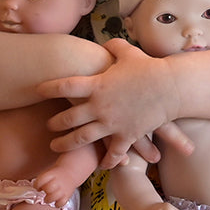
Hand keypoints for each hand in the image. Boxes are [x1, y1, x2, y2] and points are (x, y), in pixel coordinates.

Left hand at [34, 167, 77, 205]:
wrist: (71, 172)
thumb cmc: (56, 174)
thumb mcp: (48, 172)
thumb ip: (42, 180)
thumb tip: (35, 189)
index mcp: (52, 174)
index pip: (42, 179)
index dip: (37, 185)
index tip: (37, 187)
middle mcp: (58, 181)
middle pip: (48, 188)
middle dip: (44, 191)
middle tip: (44, 192)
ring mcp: (63, 189)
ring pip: (54, 197)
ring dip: (48, 199)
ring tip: (47, 199)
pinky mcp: (68, 195)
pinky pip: (62, 203)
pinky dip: (57, 204)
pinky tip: (55, 202)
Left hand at [39, 38, 179, 167]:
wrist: (171, 87)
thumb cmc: (149, 68)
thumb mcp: (129, 53)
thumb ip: (114, 48)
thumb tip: (106, 44)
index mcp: (97, 85)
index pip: (64, 86)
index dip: (48, 88)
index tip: (38, 90)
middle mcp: (99, 107)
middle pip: (67, 118)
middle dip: (54, 123)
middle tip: (48, 125)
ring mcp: (111, 123)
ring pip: (82, 138)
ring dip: (66, 144)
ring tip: (56, 147)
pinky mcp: (126, 135)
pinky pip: (113, 152)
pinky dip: (106, 161)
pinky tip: (101, 165)